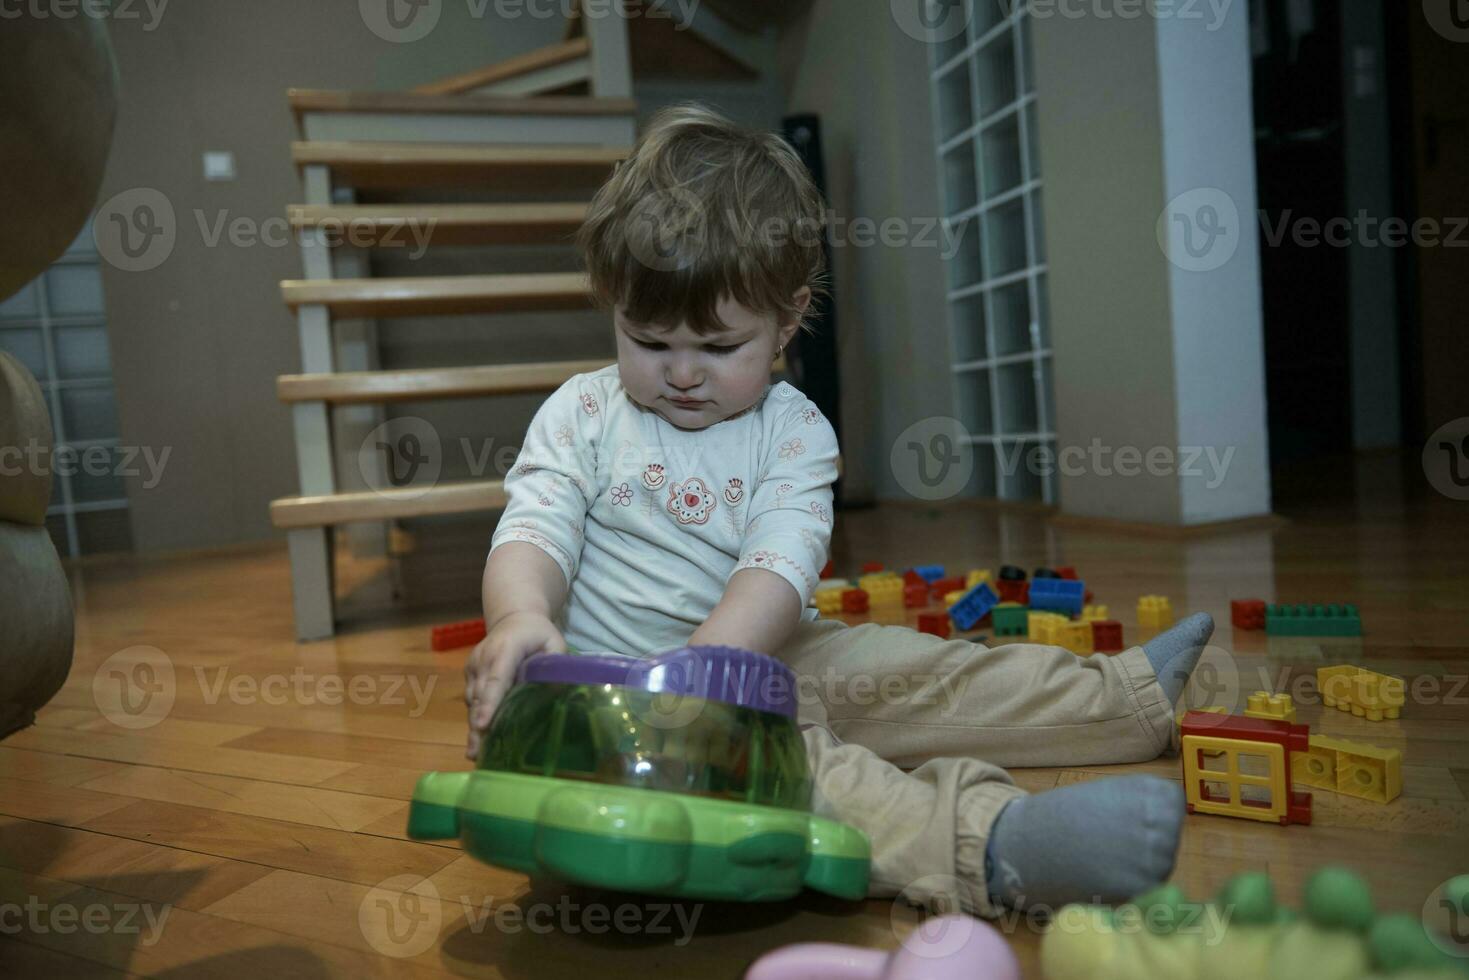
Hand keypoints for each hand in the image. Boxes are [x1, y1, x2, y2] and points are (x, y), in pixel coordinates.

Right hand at [464, 611, 565, 759]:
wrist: (513, 617)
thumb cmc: (537, 633)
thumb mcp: (554, 642)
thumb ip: (555, 665)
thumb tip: (557, 692)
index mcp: (505, 650)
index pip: (497, 679)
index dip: (490, 703)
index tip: (483, 724)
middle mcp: (484, 659)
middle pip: (480, 696)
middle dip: (478, 725)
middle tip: (477, 754)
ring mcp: (473, 667)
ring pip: (472, 701)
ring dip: (474, 726)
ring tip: (476, 753)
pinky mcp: (470, 674)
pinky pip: (472, 699)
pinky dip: (476, 717)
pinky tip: (478, 740)